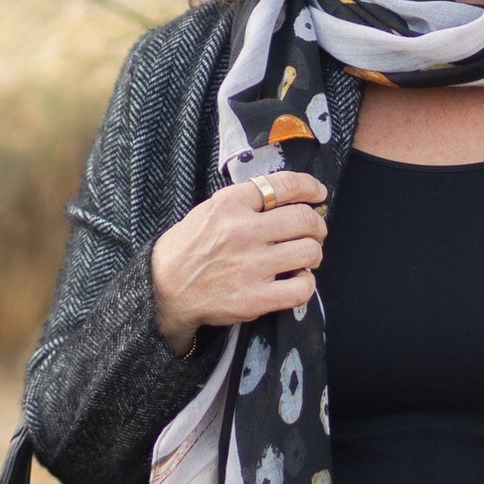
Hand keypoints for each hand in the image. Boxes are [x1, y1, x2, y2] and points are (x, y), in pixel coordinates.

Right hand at [150, 173, 328, 355]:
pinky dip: (306, 283)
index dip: (310, 187)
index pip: (284, 185)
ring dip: (314, 253)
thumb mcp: (210, 210)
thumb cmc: (190, 247)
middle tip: (313, 232)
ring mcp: (251, 266)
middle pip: (304, 220)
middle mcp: (243, 232)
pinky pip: (302, 288)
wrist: (164, 289)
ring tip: (305, 257)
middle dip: (317, 225)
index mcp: (231, 204)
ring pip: (309, 252)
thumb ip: (246, 202)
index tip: (318, 194)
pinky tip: (296, 280)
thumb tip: (291, 198)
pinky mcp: (255, 298)